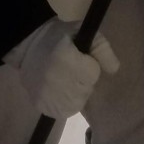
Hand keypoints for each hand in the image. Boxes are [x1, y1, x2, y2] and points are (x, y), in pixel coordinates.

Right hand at [4, 18, 119, 118]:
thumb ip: (101, 48)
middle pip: (86, 90)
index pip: (93, 73)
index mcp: (65, 58)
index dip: (90, 65)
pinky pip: (63, 112)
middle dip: (85, 80)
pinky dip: (66, 104)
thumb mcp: (82, 32)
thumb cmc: (59, 37)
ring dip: (77, 94)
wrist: (29, 45)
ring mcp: (46, 94)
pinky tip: (61, 91)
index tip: (81, 57)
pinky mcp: (40, 104)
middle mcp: (54, 79)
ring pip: (77, 104)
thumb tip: (114, 69)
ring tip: (67, 80)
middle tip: (73, 68)